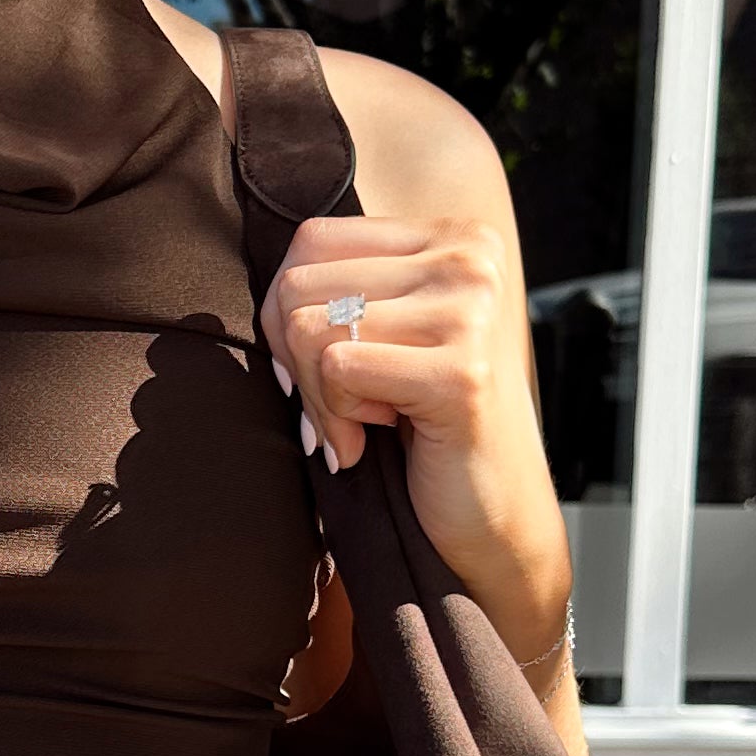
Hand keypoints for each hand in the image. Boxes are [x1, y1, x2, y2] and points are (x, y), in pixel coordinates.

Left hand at [261, 212, 573, 680]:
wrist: (491, 519)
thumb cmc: (424, 428)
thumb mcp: (381, 336)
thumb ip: (334, 290)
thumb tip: (263, 289)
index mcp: (452, 236)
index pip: (311, 241)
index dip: (287, 312)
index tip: (323, 368)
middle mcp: (470, 259)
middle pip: (300, 284)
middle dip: (297, 361)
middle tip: (343, 408)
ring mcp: (471, 312)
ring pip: (308, 329)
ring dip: (319, 397)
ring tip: (366, 424)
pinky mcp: (460, 374)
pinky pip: (337, 370)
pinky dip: (339, 421)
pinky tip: (379, 439)